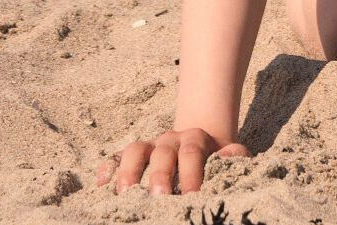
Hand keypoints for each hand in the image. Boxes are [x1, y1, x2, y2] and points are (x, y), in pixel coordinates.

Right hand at [105, 125, 245, 194]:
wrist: (200, 141)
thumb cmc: (215, 158)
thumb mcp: (230, 155)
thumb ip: (234, 156)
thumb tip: (229, 156)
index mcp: (195, 140)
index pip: (191, 153)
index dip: (191, 174)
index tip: (192, 195)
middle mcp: (170, 140)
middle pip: (162, 153)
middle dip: (159, 175)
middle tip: (159, 197)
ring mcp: (150, 145)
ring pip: (135, 151)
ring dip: (129, 172)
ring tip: (125, 194)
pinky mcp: (134, 154)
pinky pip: (116, 156)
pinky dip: (107, 167)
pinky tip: (102, 184)